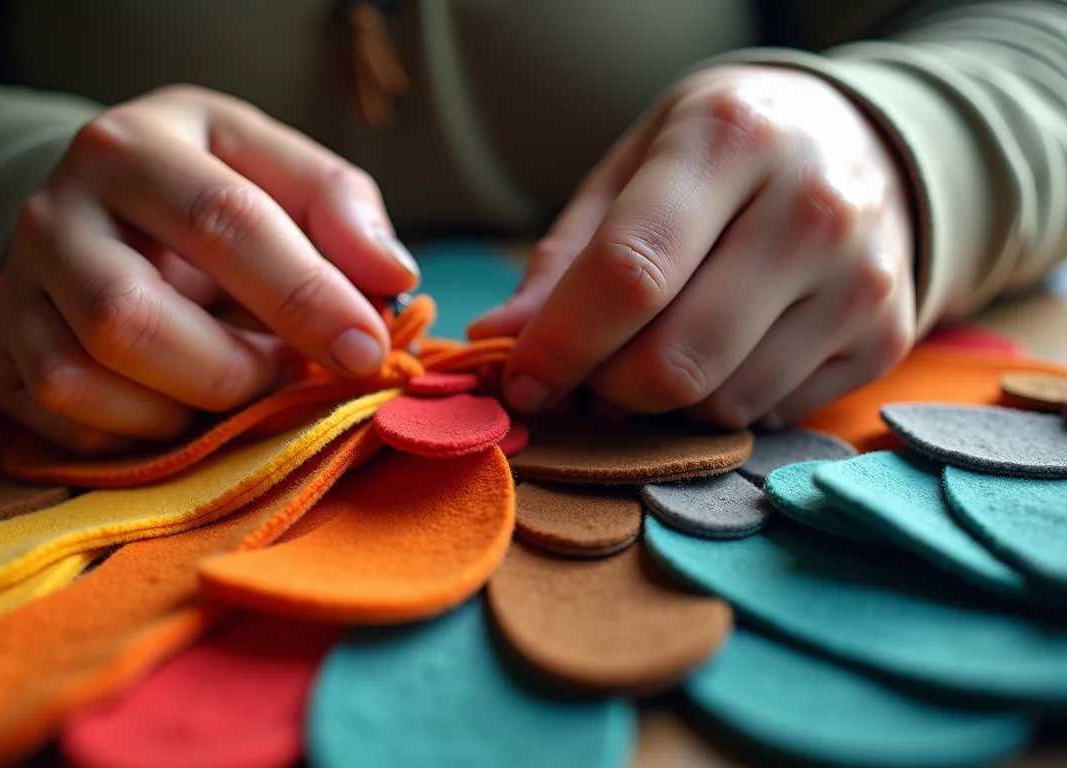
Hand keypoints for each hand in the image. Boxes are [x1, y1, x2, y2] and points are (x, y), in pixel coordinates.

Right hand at [0, 85, 419, 452]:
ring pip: (82, 381)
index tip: (367, 349)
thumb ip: (338, 205)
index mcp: (130, 148)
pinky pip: (64, 426)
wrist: (95, 211)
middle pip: (130, 318)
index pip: (222, 221)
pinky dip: (139, 436)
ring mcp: (14, 292)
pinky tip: (181, 405)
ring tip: (237, 384)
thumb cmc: (204, 189)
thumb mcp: (269, 165)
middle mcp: (51, 214)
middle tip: (290, 375)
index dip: (303, 295)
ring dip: (183, 409)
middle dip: (233, 371)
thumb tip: (392, 278)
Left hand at [470, 65, 915, 428]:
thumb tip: (499, 341)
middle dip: (606, 390)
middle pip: (674, 359)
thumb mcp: (634, 166)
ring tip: (652, 355)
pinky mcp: (885, 337)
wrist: (861, 140)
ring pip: (720, 402)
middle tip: (587, 376)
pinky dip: (720, 405)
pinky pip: (769, 416)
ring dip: (661, 404)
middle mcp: (813, 206)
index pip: (630, 273)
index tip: (520, 382)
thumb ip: (566, 257)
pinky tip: (720, 353)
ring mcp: (863, 279)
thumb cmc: (722, 153)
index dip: (561, 346)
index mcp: (732, 139)